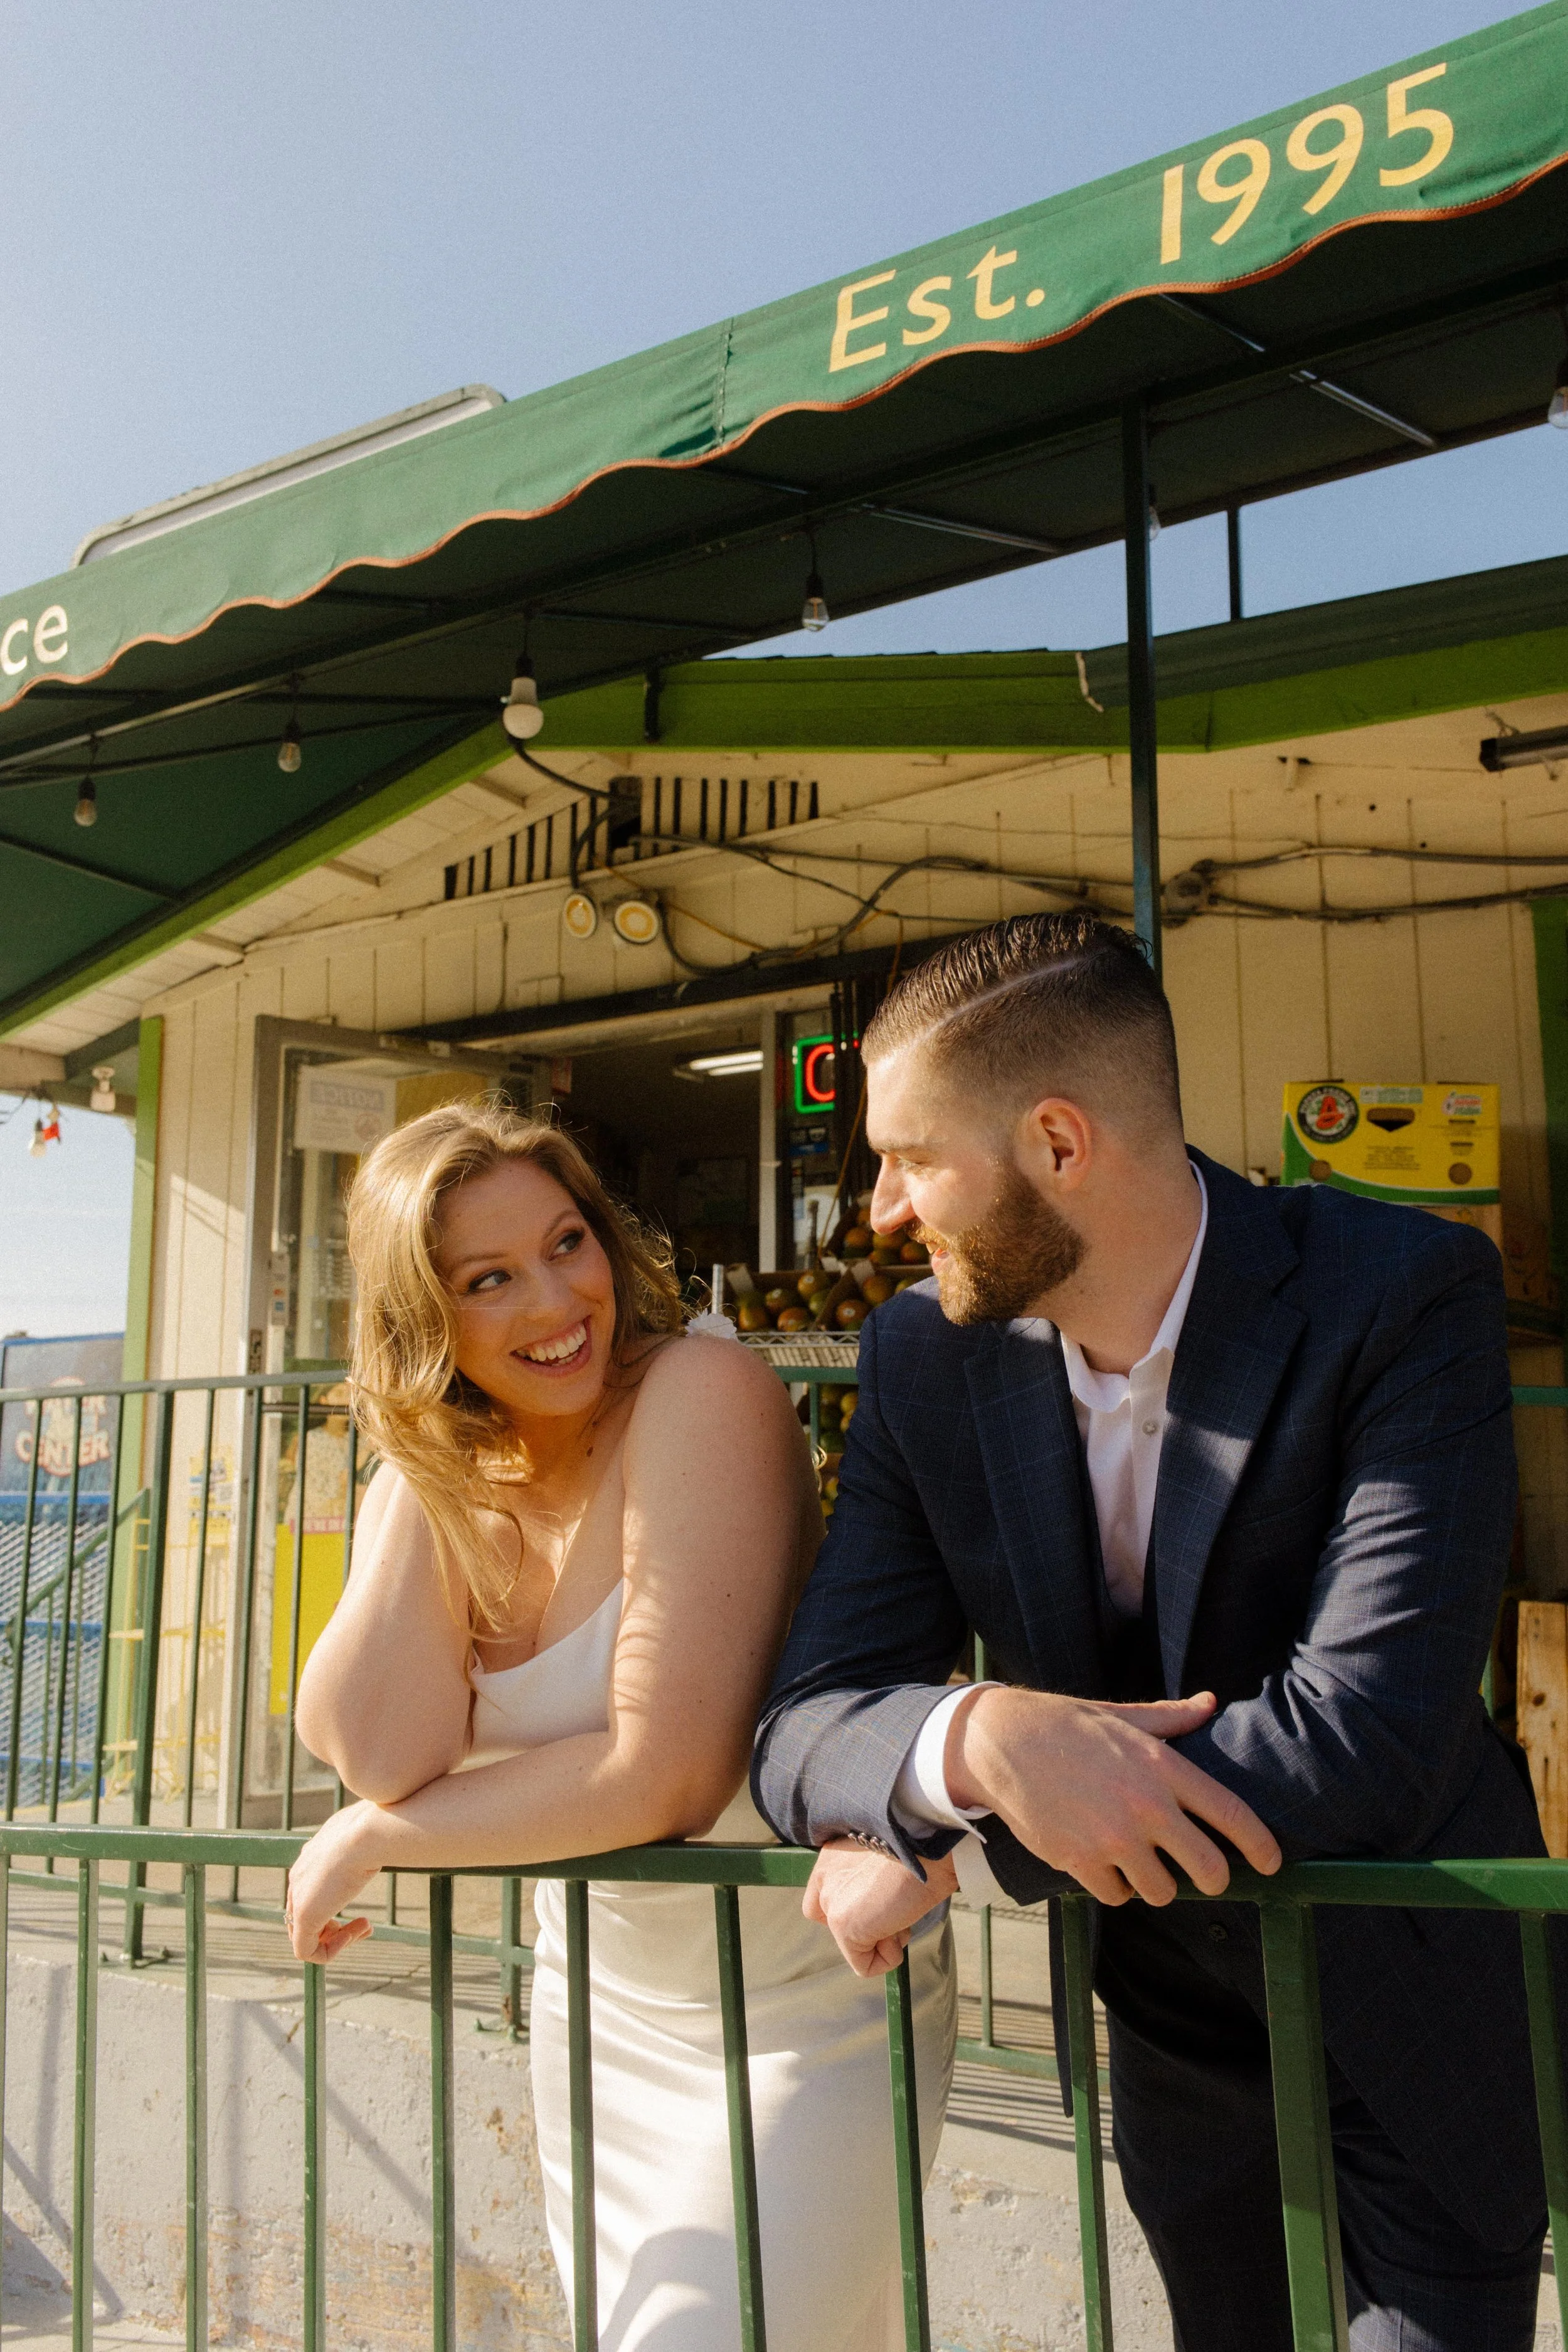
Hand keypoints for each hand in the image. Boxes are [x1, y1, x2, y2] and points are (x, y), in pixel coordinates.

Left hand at [285, 1801, 381, 1961]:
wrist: (365, 1836)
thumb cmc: (373, 1833)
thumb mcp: (367, 1836)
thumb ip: (364, 1844)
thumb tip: (389, 1830)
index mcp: (310, 1859)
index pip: (311, 1894)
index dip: (335, 1908)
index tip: (363, 1911)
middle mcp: (298, 1879)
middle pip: (306, 1918)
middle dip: (335, 1929)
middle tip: (366, 1925)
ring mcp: (298, 1898)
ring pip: (305, 1937)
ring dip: (338, 1940)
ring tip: (365, 1927)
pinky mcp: (304, 1917)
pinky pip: (305, 1951)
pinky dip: (330, 1952)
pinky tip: (353, 1935)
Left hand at [804, 1839, 958, 1976]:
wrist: (929, 1846)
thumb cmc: (921, 1852)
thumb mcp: (884, 1864)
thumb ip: (866, 1887)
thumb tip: (878, 1922)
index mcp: (833, 1857)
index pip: (826, 1900)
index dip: (857, 1912)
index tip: (883, 1905)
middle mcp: (825, 1876)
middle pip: (839, 1925)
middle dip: (872, 1927)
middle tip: (898, 1908)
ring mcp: (831, 1901)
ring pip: (854, 1945)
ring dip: (885, 1938)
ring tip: (902, 1908)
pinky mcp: (842, 1924)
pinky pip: (863, 1966)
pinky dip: (889, 1958)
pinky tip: (901, 1925)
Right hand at [948, 1686, 1280, 1906]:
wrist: (1001, 1743)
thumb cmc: (1065, 1725)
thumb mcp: (1122, 1716)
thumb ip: (1171, 1718)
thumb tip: (1211, 1703)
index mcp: (1162, 1766)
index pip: (1231, 1814)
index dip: (1261, 1844)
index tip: (1273, 1862)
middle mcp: (1145, 1805)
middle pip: (1209, 1869)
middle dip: (1215, 1879)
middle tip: (1207, 1875)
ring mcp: (1113, 1838)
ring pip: (1163, 1891)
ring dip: (1159, 1884)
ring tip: (1143, 1864)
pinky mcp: (1081, 1862)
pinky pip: (1118, 1896)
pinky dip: (1117, 1887)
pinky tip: (1106, 1865)